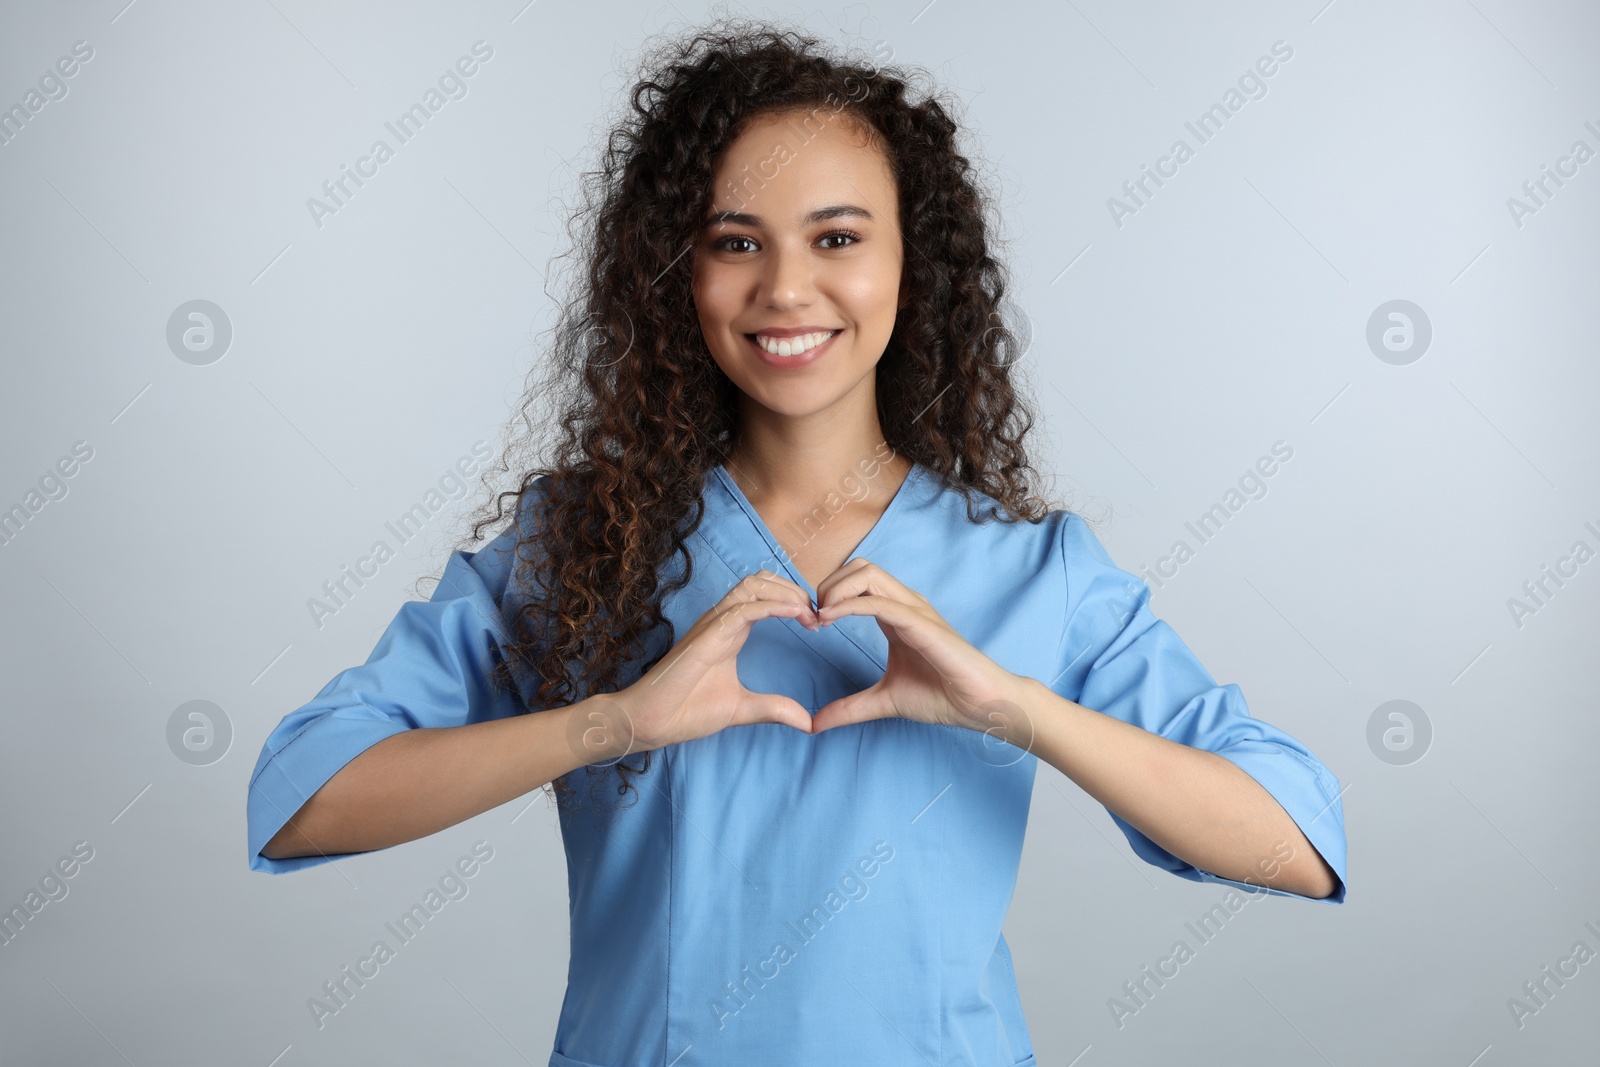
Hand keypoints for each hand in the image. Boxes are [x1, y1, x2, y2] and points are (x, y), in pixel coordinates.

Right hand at [592, 570, 819, 759]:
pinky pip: (742, 609)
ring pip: (752, 586)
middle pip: (761, 581)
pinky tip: (795, 613)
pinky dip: (772, 606)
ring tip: (808, 613)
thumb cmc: (685, 711)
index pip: (763, 595)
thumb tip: (808, 722)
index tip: (816, 623)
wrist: (648, 723)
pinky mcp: (706, 637)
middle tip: (817, 615)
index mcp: (729, 631)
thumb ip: (774, 709)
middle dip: (793, 589)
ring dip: (785, 593)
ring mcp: (711, 625)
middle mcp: (720, 621)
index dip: (793, 600)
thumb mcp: (741, 709)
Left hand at [809, 558, 1029, 739]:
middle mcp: (906, 604)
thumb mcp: (884, 701)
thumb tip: (814, 724)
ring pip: (868, 574)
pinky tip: (830, 620)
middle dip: (829, 584)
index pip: (857, 580)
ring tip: (821, 616)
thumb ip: (849, 708)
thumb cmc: (943, 696)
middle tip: (814, 616)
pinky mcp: (923, 625)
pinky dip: (850, 605)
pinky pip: (882, 602)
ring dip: (836, 589)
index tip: (813, 623)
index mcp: (897, 614)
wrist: (981, 705)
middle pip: (859, 566)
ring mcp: (915, 611)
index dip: (829, 593)